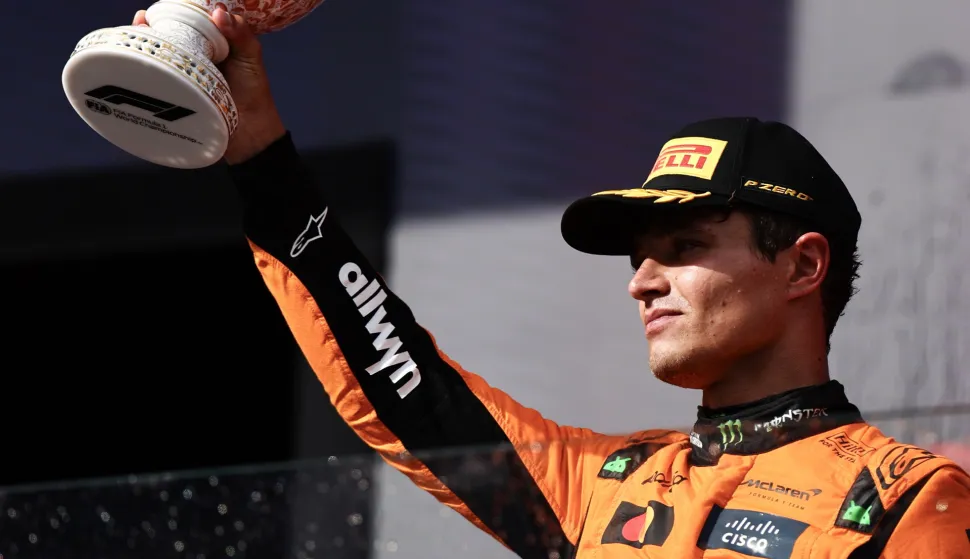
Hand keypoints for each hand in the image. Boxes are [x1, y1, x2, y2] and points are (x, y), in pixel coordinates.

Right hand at [133, 7, 286, 164]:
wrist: (250, 133)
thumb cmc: (254, 93)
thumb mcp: (250, 57)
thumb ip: (240, 33)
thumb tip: (218, 11)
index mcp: (210, 43)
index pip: (187, 20)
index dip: (175, 11)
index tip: (166, 5)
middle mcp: (192, 56)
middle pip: (166, 34)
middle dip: (152, 24)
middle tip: (144, 20)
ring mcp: (181, 75)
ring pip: (157, 54)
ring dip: (144, 42)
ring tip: (139, 34)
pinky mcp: (174, 94)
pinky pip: (156, 78)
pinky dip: (145, 67)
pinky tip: (138, 58)